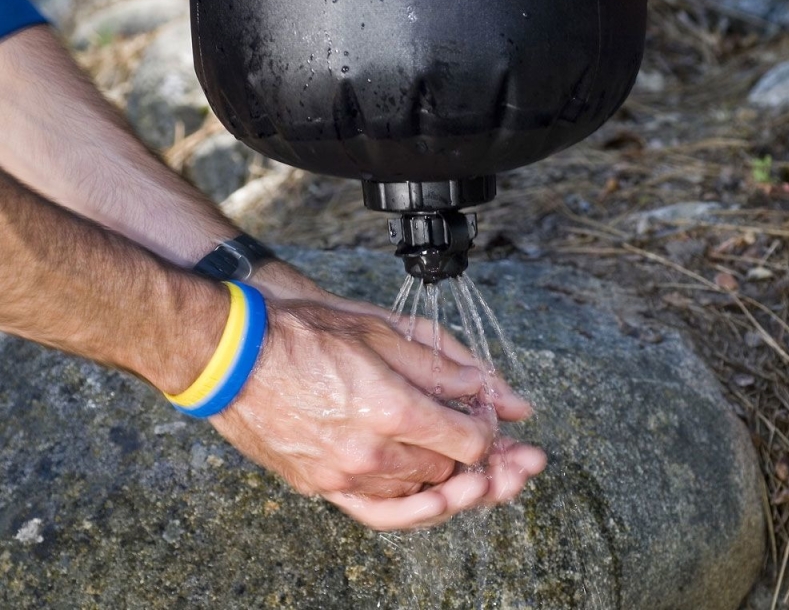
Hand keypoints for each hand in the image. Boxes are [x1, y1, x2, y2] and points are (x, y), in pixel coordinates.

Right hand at [211, 260, 546, 529]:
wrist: (232, 356)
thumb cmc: (302, 333)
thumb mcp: (379, 331)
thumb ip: (440, 366)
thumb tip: (492, 389)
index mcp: (390, 408)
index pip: (468, 441)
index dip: (490, 430)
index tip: (489, 416)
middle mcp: (370, 453)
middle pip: (448, 470)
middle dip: (480, 459)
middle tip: (498, 447)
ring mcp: (342, 476)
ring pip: (419, 496)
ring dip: (451, 483)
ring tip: (481, 477)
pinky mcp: (320, 487)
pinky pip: (379, 514)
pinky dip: (413, 508)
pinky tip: (435, 500)